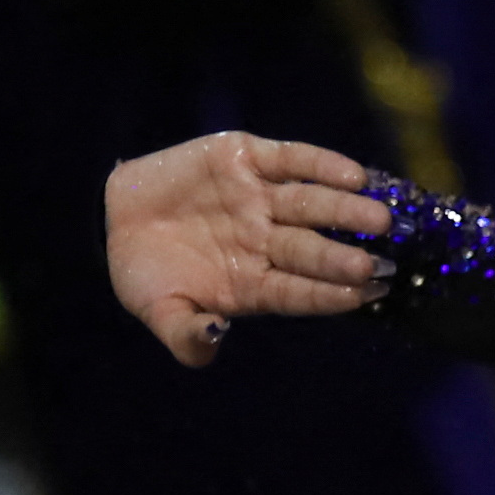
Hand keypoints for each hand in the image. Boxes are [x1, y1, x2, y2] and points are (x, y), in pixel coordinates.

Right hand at [104, 132, 391, 365]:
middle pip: (311, 250)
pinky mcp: (247, 158)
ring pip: (311, 204)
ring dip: (346, 210)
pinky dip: (322, 164)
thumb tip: (214, 336)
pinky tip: (355, 174)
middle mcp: (266, 241)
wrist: (114, 215)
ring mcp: (260, 199)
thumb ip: (185, 334)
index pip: (298, 292)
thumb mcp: (157, 310)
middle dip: (344, 258)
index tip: (363, 297)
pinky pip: (292, 159)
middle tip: (380, 264)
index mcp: (253, 283)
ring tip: (379, 218)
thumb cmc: (145, 273)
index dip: (329, 295)